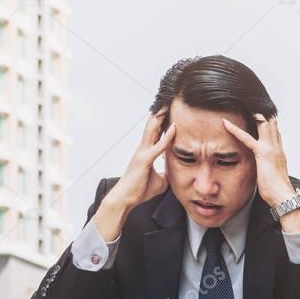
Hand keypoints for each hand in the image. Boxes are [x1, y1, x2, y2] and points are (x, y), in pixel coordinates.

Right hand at [94, 109, 175, 240]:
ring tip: (169, 103)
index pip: (155, 132)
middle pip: (152, 125)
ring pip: (152, 130)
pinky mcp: (144, 160)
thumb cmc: (139, 191)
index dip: (162, 120)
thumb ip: (167, 173)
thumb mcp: (159, 181)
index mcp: (146, 152)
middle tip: (169, 99)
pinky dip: (167, 137)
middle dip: (160, 112)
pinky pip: (158, 146)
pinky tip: (174, 128)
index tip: (170, 109)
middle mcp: (143, 149)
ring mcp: (142, 153)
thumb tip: (175, 173)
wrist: (124, 199)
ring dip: (161, 117)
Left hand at [222, 113, 295, 208]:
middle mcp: (276, 145)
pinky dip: (235, 130)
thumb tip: (263, 168)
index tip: (259, 111)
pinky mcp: (262, 153)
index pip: (274, 129)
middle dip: (260, 110)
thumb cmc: (277, 190)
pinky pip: (247, 138)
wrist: (283, 196)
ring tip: (239, 104)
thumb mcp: (272, 174)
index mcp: (279, 150)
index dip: (267, 118)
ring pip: (262, 122)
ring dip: (251, 113)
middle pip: (270, 120)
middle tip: (247, 100)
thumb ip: (267, 166)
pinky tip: (225, 123)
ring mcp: (270, 148)